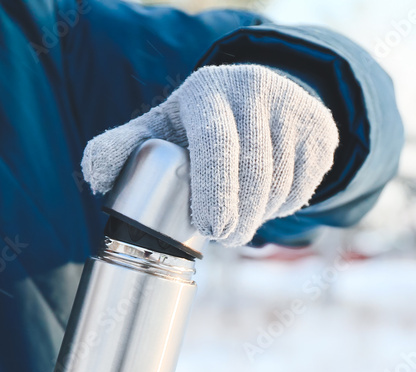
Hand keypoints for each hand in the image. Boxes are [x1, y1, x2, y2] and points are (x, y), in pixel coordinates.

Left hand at [81, 64, 339, 246]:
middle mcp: (254, 88)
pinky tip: (268, 200)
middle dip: (240, 217)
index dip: (215, 192)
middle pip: (253, 171)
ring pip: (281, 183)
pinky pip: (306, 185)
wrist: (254, 98)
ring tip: (243, 218)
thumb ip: (120, 149)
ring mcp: (293, 106)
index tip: (211, 230)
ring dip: (262, 214)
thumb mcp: (157, 130)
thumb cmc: (193, 127)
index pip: (216, 143)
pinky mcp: (321, 128)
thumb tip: (95, 175)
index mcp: (206, 90)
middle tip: (226, 238)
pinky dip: (287, 205)